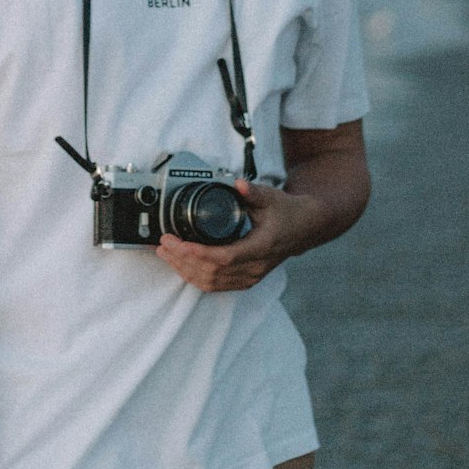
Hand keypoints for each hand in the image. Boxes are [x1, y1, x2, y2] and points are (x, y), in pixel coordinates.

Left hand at [155, 180, 319, 291]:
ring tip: (166, 254)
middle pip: (212, 273)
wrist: (304, 228)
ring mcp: (250, 276)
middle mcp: (255, 267)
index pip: (225, 258)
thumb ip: (253, 191)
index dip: (198, 253)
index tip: (177, 242)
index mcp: (261, 247)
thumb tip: (237, 183)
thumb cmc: (287, 212)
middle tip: (164, 243)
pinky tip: (181, 265)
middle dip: (183, 260)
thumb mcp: (272, 197)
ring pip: (212, 282)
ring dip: (185, 270)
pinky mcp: (246, 279)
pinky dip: (195, 276)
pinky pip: (216, 285)